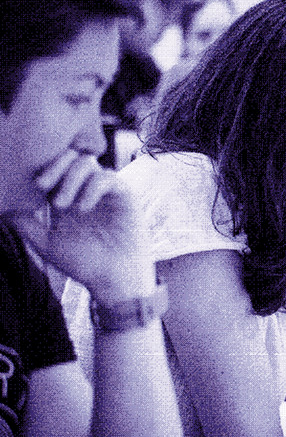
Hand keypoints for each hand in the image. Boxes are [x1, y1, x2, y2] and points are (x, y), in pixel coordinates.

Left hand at [6, 150, 151, 305]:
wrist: (115, 279)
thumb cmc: (84, 264)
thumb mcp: (47, 244)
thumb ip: (26, 225)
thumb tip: (3, 210)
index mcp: (68, 198)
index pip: (55, 169)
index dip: (43, 169)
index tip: (34, 186)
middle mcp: (87, 190)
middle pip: (71, 157)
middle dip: (55, 166)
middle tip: (42, 185)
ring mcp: (106, 192)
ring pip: (87, 162)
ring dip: (70, 178)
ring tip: (62, 205)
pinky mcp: (124, 196)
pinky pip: (107, 178)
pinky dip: (92, 188)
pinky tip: (83, 208)